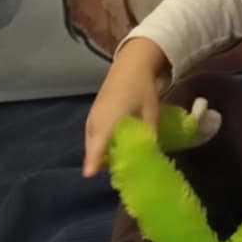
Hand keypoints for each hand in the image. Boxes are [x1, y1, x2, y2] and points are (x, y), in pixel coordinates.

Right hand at [82, 37, 168, 176]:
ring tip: (119, 163)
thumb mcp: (151, 114)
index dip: (93, 164)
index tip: (91, 176)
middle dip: (102, 164)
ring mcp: (91, 119)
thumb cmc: (142, 90)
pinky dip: (100, 145)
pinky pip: (93, 137)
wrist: (131, 66)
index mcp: (107, 122)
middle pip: (93, 151)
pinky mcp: (93, 116)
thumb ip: (148, 137)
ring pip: (92, 144)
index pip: (96, 148)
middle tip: (119, 174)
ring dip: (101, 155)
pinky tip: (114, 148)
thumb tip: (150, 158)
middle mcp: (94, 123)